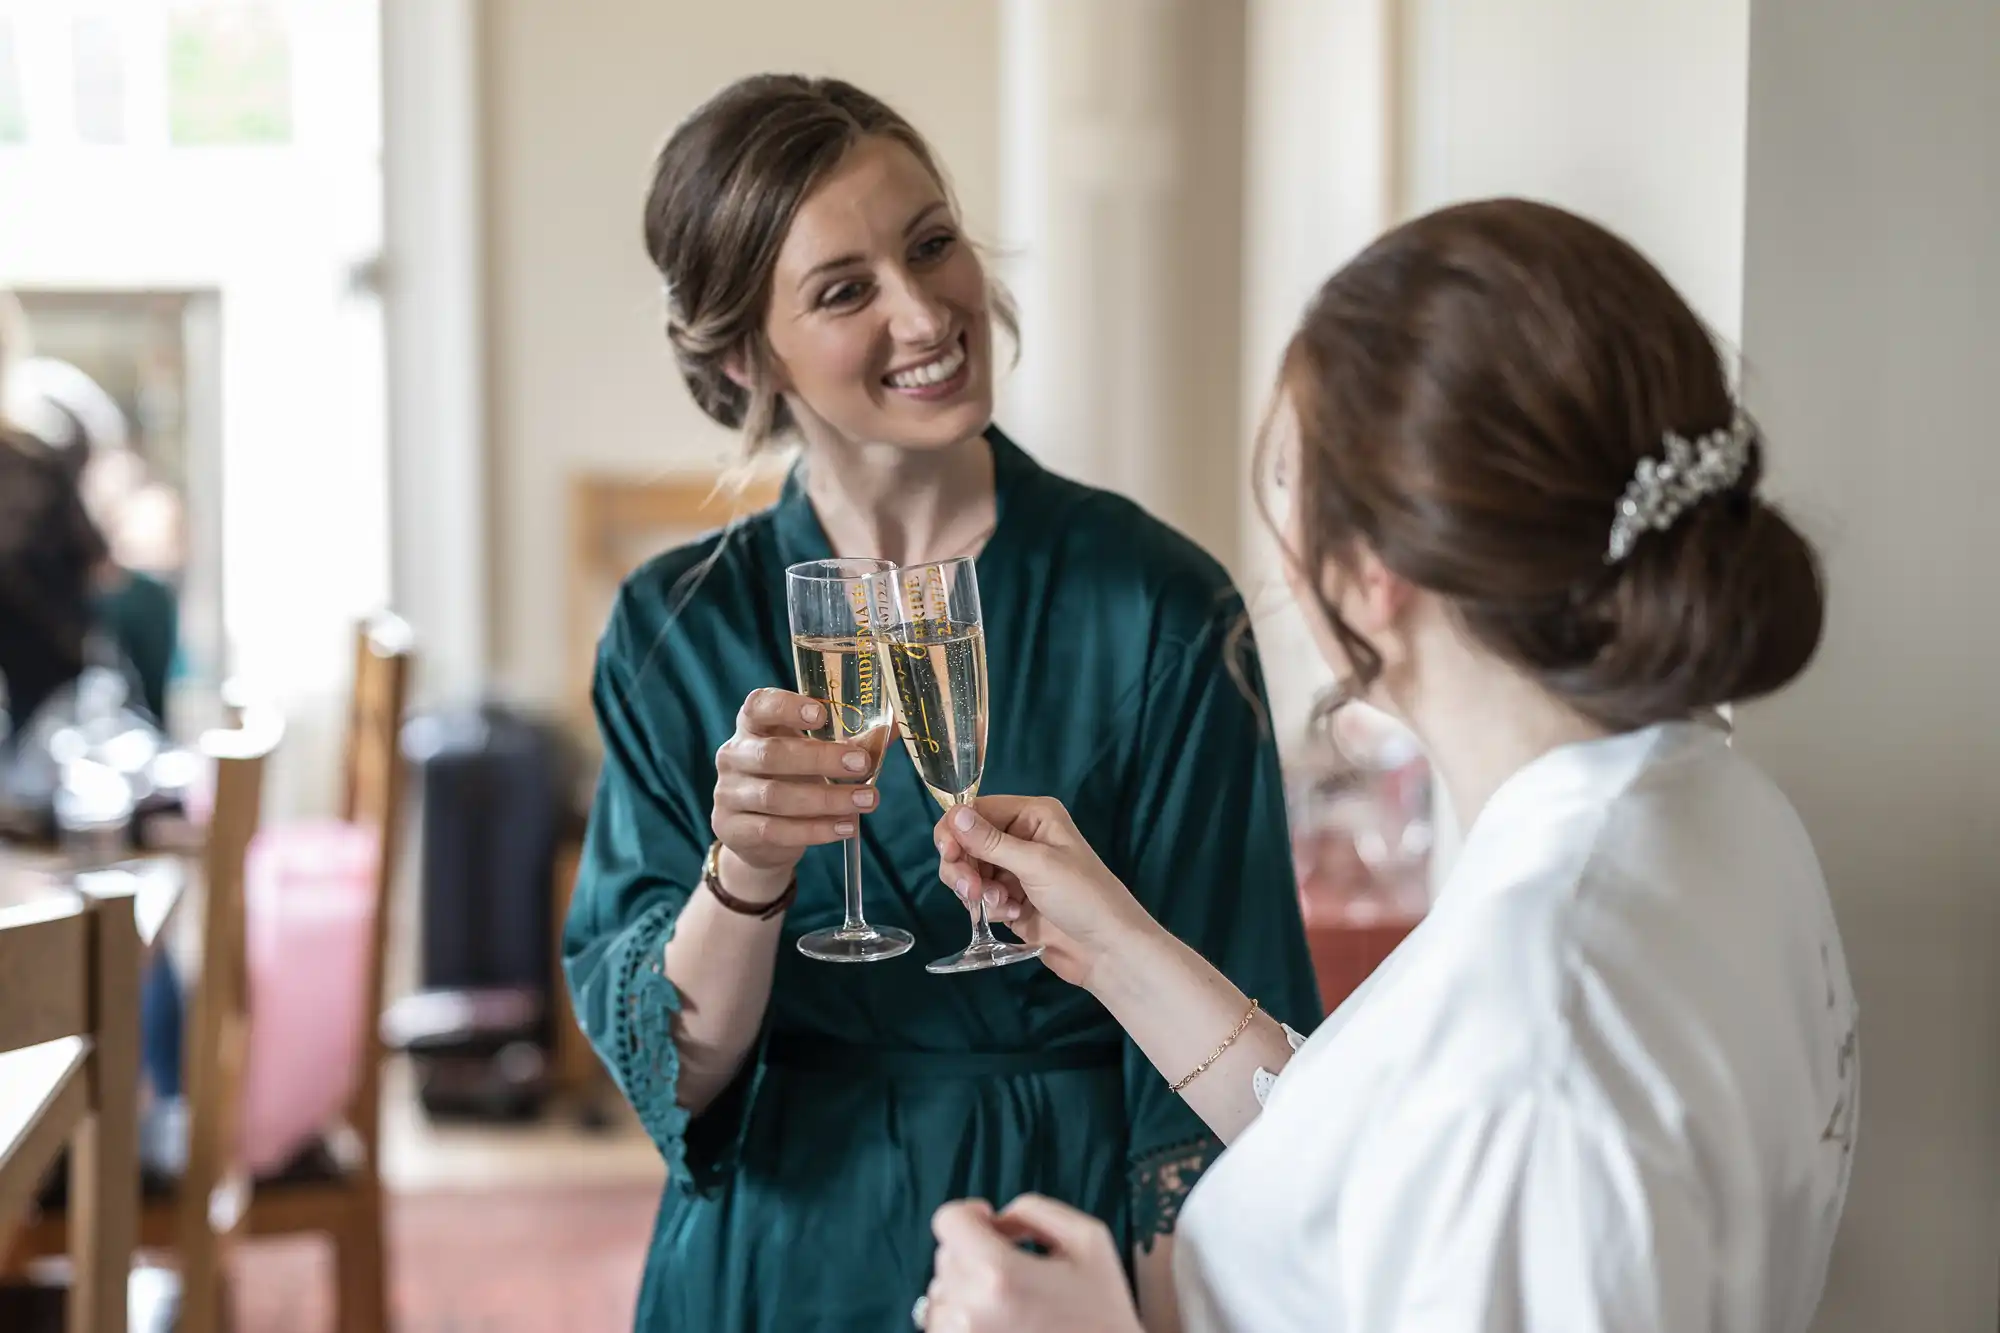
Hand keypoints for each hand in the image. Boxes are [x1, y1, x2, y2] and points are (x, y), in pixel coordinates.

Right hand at [711, 688, 880, 889]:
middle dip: (820, 759)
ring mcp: (729, 793)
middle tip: (862, 765)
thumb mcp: (815, 754)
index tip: (821, 715)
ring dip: (827, 800)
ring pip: (776, 797)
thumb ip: (851, 741)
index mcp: (753, 725)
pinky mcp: (734, 829)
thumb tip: (894, 728)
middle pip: (771, 754)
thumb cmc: (792, 779)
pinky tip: (846, 827)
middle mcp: (734, 755)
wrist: (759, 835)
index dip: (786, 707)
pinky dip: (815, 830)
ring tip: (866, 801)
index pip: (759, 706)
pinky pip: (776, 830)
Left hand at [921, 1196, 1141, 1332]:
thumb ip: (1035, 1211)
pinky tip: (1000, 1322)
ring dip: (967, 1287)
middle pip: (946, 1255)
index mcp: (999, 1272)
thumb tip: (997, 1220)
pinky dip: (964, 1317)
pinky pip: (943, 1325)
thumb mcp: (1089, 1240)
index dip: (969, 1214)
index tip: (989, 1223)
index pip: (948, 1221)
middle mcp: (971, 1309)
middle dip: (975, 1251)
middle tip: (1015, 1269)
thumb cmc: (1103, 1313)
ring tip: (1009, 1301)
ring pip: (942, 1292)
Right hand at [933, 797, 1151, 987]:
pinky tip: (1012, 915)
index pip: (977, 810)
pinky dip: (988, 906)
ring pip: (970, 870)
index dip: (956, 830)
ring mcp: (1015, 870)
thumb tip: (955, 814)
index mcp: (1032, 815)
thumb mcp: (1036, 864)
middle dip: (963, 866)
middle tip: (970, 890)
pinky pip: (981, 896)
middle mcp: (1021, 837)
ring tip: (1000, 906)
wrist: (1106, 950)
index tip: (948, 854)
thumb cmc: (1082, 896)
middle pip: (967, 841)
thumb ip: (991, 842)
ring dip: (977, 889)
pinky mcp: (1010, 899)